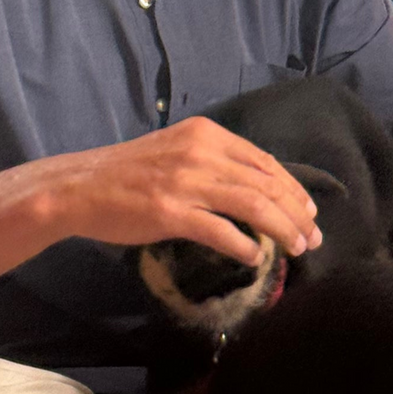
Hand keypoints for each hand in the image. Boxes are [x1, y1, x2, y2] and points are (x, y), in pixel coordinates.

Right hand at [21, 116, 321, 264]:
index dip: (292, 188)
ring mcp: (186, 182)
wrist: (79, 187)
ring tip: (297, 248)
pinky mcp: (171, 212)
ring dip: (282, 229)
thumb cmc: (128, 174)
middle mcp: (201, 153)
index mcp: (206, 135)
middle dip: (296, 213)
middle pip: (266, 184)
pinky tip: (256, 258)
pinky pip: (221, 231)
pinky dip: (245, 246)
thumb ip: (213, 163)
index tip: (309, 210)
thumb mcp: (176, 152)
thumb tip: (254, 190)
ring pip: (252, 206)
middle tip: (312, 237)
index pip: (264, 161)